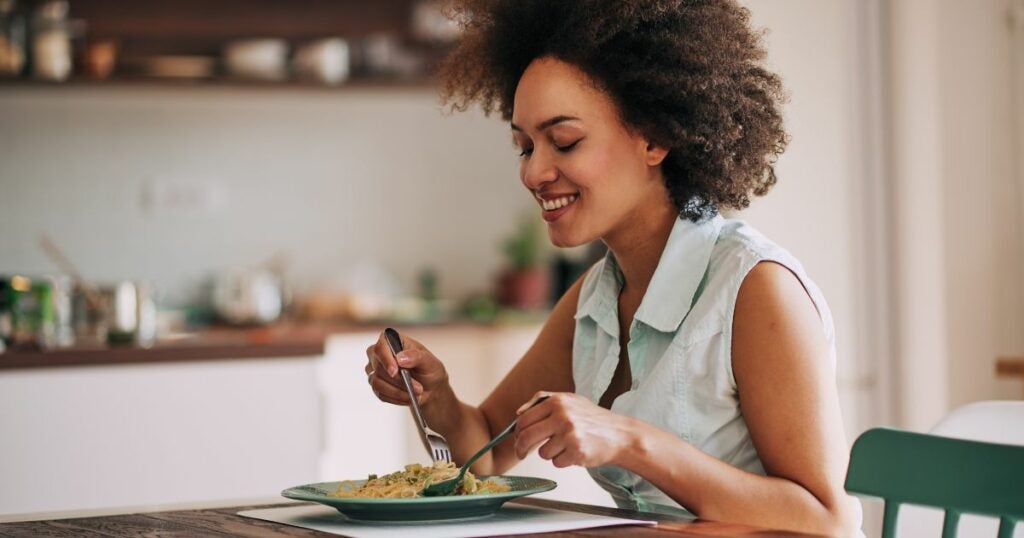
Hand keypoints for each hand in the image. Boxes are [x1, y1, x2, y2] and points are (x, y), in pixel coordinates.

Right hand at [364, 331, 449, 406]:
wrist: (430, 388)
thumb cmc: (429, 370)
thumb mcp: (430, 361)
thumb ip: (416, 356)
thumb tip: (400, 358)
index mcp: (392, 341)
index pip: (380, 347)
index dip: (386, 359)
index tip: (395, 371)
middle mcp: (380, 354)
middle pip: (378, 367)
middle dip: (399, 380)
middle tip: (418, 387)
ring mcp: (375, 370)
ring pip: (377, 382)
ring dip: (398, 391)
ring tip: (416, 394)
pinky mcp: (376, 385)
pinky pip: (380, 394)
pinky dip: (396, 398)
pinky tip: (408, 398)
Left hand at [513, 392, 636, 467]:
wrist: (620, 435)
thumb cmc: (593, 419)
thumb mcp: (570, 400)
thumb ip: (542, 401)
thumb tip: (518, 412)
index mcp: (557, 401)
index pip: (524, 420)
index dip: (517, 433)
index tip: (517, 440)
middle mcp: (562, 416)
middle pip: (526, 437)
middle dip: (521, 448)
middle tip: (522, 453)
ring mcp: (570, 434)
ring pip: (542, 453)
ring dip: (550, 454)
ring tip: (566, 446)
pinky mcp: (576, 451)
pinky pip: (556, 462)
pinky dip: (563, 461)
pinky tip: (575, 452)